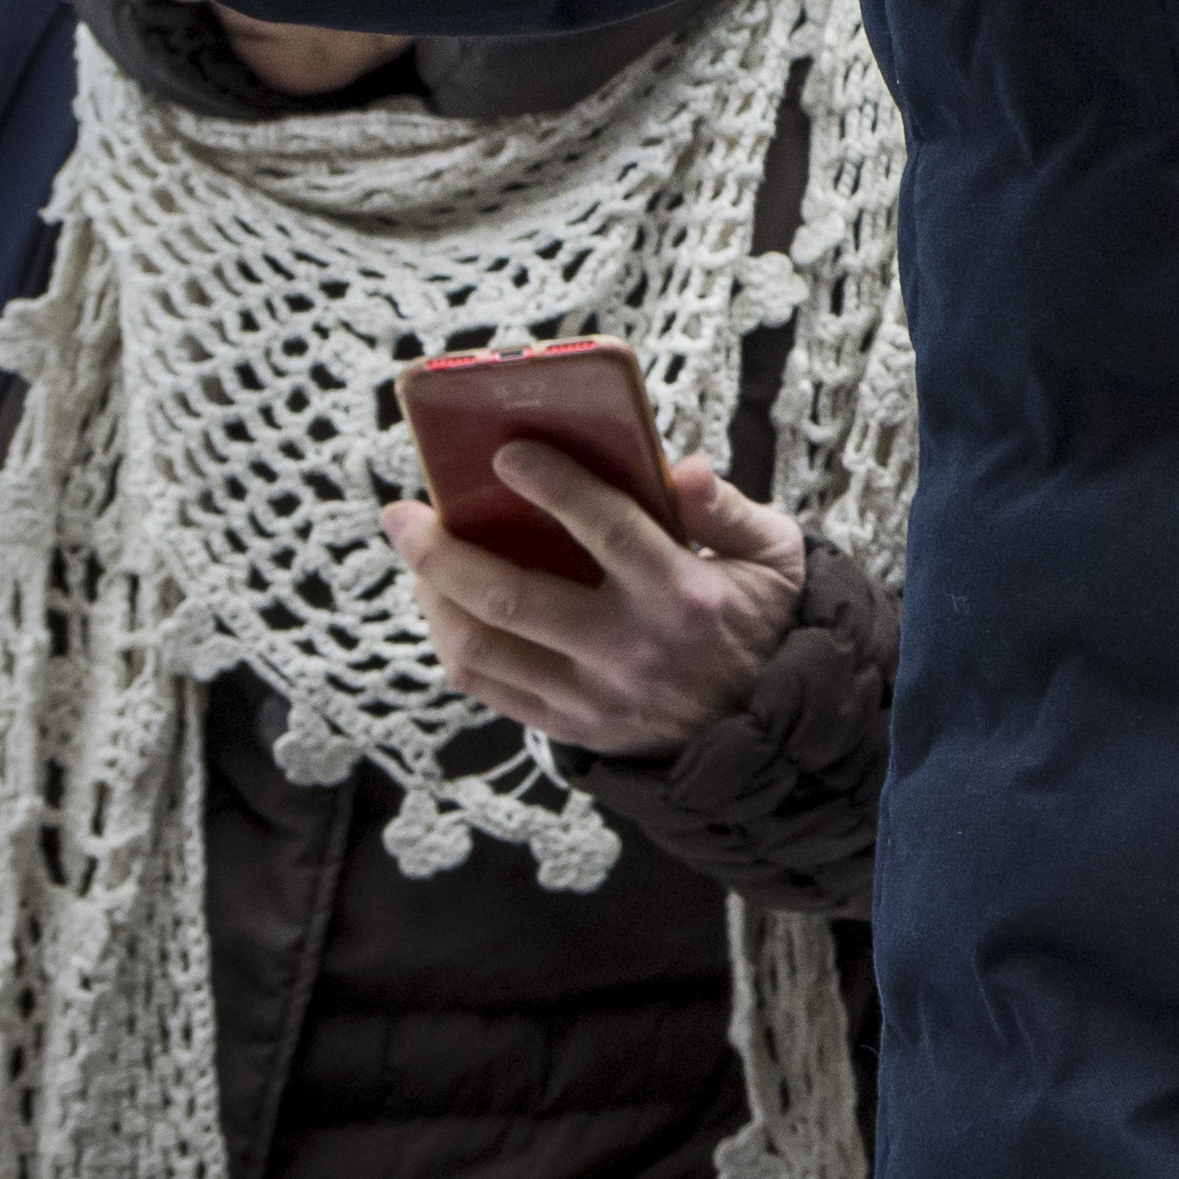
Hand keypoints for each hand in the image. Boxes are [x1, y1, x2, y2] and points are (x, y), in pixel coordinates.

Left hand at [388, 447, 801, 758]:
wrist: (766, 725)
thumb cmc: (760, 619)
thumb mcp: (774, 555)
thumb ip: (726, 509)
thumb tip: (681, 469)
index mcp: (683, 592)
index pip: (606, 528)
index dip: (551, 484)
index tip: (506, 452)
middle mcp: (629, 647)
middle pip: (509, 596)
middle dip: (441, 549)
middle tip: (404, 513)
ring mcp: (592, 695)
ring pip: (480, 647)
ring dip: (432, 596)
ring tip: (417, 556)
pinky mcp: (570, 726)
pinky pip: (485, 687)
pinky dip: (450, 642)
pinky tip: (443, 607)